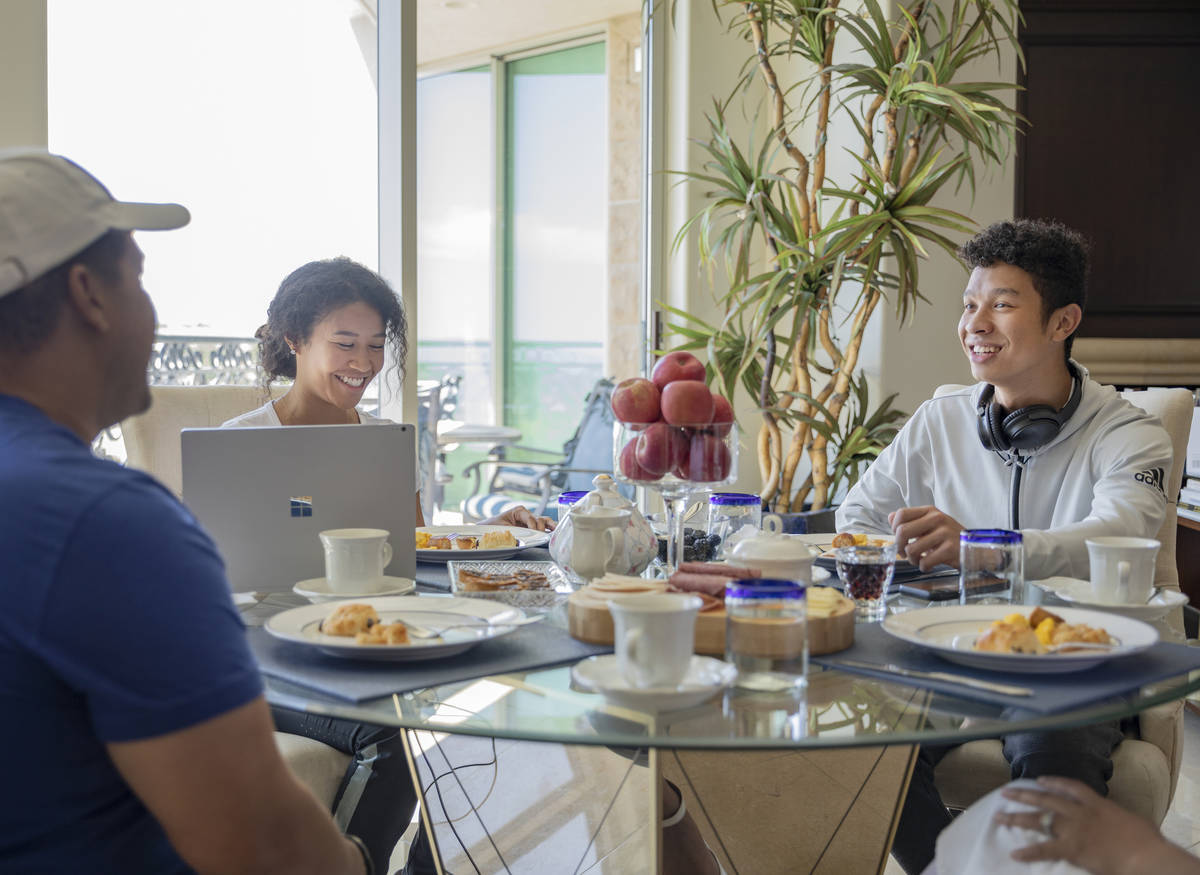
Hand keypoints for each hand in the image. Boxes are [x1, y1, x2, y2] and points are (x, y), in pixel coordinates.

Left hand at [491, 506, 554, 531]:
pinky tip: (555, 532)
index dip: (534, 526)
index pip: (531, 518)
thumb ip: (513, 531)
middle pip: (539, 519)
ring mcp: (529, 521)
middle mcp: (526, 515)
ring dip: (550, 526)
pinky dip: (549, 529)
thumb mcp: (502, 528)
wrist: (485, 530)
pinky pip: (543, 527)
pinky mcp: (531, 528)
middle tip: (543, 535)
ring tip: (556, 531)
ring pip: (544, 521)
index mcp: (519, 511)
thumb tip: (523, 538)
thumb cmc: (492, 527)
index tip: (535, 533)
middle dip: (542, 527)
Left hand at [888, 506, 963, 570]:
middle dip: (899, 547)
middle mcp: (937, 519)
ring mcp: (944, 533)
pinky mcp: (950, 549)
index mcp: (930, 511)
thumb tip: (891, 518)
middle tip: (905, 553)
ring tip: (918, 559)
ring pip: (911, 549)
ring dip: (911, 559)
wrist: (976, 548)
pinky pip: (925, 562)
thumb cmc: (950, 538)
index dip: (894, 528)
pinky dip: (923, 567)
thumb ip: (911, 520)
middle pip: (902, 531)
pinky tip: (928, 564)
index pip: (901, 514)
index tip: (899, 538)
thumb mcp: (932, 524)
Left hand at [995, 777, 1198, 874]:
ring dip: (1017, 817)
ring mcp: (1074, 829)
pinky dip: (1029, 852)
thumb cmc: (1148, 841)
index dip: (1054, 782)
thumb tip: (1119, 820)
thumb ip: (1119, 817)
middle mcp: (1081, 812)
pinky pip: (1045, 850)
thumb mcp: (1133, 820)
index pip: (1072, 787)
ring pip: (1039, 819)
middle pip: (1046, 799)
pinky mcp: (1072, 849)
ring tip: (999, 816)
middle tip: (1005, 792)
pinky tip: (1015, 854)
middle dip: (1024, 794)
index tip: (1041, 780)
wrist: (1146, 856)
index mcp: (1098, 804)